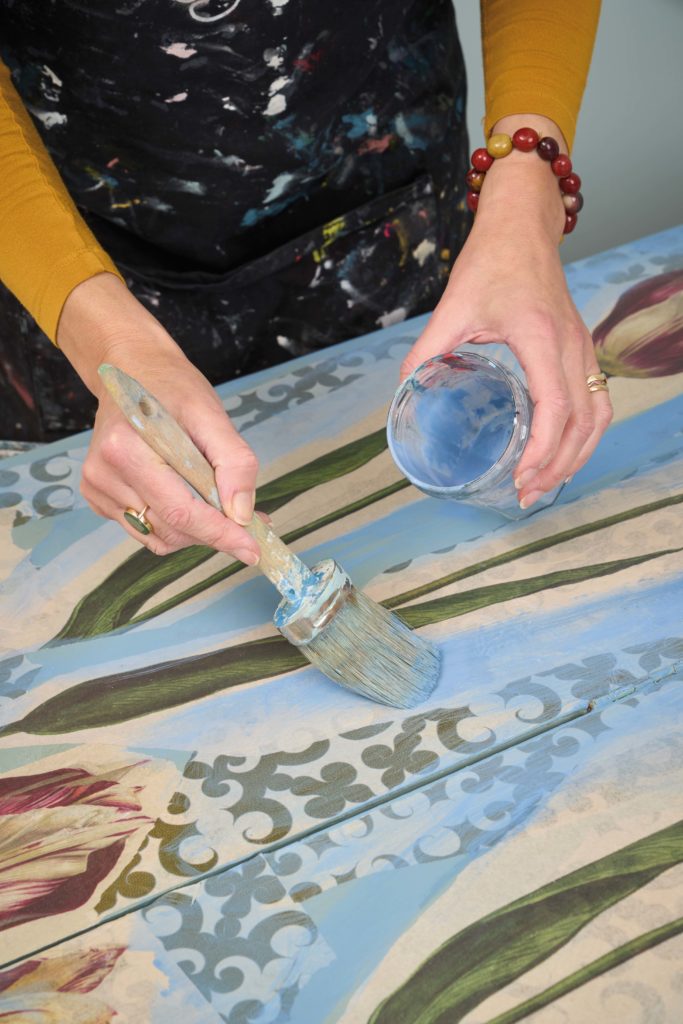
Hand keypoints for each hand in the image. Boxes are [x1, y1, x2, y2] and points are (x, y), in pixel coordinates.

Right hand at [57, 274, 260, 560]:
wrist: (133, 371)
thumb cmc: (173, 390)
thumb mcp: (212, 415)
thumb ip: (233, 463)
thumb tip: (242, 515)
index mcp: (126, 449)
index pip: (179, 512)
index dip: (219, 535)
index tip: (252, 550)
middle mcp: (103, 473)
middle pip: (170, 530)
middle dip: (214, 532)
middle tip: (248, 520)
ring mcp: (97, 488)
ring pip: (158, 537)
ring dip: (195, 531)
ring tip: (217, 503)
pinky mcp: (98, 498)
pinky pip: (145, 530)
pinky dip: (173, 525)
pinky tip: (185, 495)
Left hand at [401, 116, 611, 508]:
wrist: (522, 228)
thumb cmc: (490, 263)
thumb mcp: (451, 308)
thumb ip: (426, 352)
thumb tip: (403, 393)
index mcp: (540, 337)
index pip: (554, 406)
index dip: (542, 449)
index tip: (521, 476)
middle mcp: (570, 346)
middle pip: (582, 421)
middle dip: (558, 465)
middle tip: (528, 494)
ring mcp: (583, 347)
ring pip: (597, 414)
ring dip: (577, 454)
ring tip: (547, 482)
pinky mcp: (582, 348)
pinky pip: (596, 400)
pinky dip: (584, 433)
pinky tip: (562, 451)